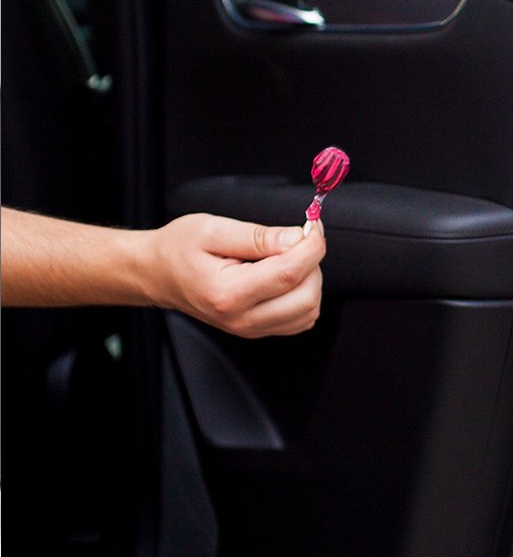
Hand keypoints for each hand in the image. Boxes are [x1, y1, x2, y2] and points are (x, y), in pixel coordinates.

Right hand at [143, 214, 325, 336]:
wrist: (157, 274)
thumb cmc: (178, 250)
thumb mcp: (212, 229)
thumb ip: (258, 236)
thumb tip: (297, 238)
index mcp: (228, 293)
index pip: (290, 273)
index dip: (312, 245)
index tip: (312, 226)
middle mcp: (242, 318)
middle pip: (306, 295)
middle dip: (311, 263)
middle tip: (295, 240)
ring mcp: (251, 329)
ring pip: (309, 309)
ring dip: (309, 280)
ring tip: (285, 258)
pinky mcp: (260, 330)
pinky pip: (301, 318)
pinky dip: (304, 295)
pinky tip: (285, 276)